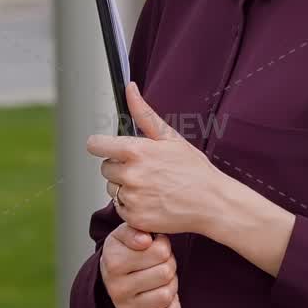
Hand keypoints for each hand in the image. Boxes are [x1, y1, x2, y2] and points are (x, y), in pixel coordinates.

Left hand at [86, 81, 227, 236]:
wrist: (212, 203)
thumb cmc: (194, 170)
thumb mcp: (170, 137)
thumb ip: (143, 113)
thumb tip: (130, 89)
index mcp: (136, 151)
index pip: (96, 145)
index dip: (101, 146)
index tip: (107, 148)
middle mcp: (130, 175)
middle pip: (105, 168)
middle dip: (119, 167)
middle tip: (144, 170)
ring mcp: (132, 198)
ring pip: (112, 189)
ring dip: (125, 187)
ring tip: (151, 186)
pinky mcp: (134, 218)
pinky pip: (120, 208)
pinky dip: (131, 206)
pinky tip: (151, 200)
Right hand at [99, 222, 179, 307]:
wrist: (111, 276)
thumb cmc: (123, 252)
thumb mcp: (124, 233)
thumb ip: (134, 229)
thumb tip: (145, 240)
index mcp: (113, 262)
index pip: (160, 252)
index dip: (164, 246)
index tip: (155, 246)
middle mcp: (117, 288)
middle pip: (166, 274)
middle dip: (169, 265)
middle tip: (160, 263)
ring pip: (167, 295)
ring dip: (170, 285)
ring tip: (160, 278)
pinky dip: (173, 305)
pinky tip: (161, 294)